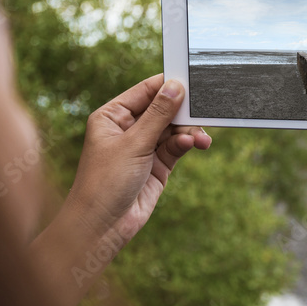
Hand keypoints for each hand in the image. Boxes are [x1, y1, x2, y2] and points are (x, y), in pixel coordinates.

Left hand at [67, 74, 210, 244]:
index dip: (167, 85)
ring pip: (174, 129)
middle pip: (163, 109)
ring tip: (201, 139)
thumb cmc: (105, 182)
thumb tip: (176, 87)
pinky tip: (194, 145)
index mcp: (113, 116)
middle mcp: (128, 129)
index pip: (145, 91)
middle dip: (183, 112)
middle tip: (204, 111)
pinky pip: (176, 147)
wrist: (102, 226)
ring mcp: (144, 147)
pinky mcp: (158, 165)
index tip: (192, 79)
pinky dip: (186, 144)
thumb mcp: (134, 143)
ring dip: (189, 132)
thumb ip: (158, 114)